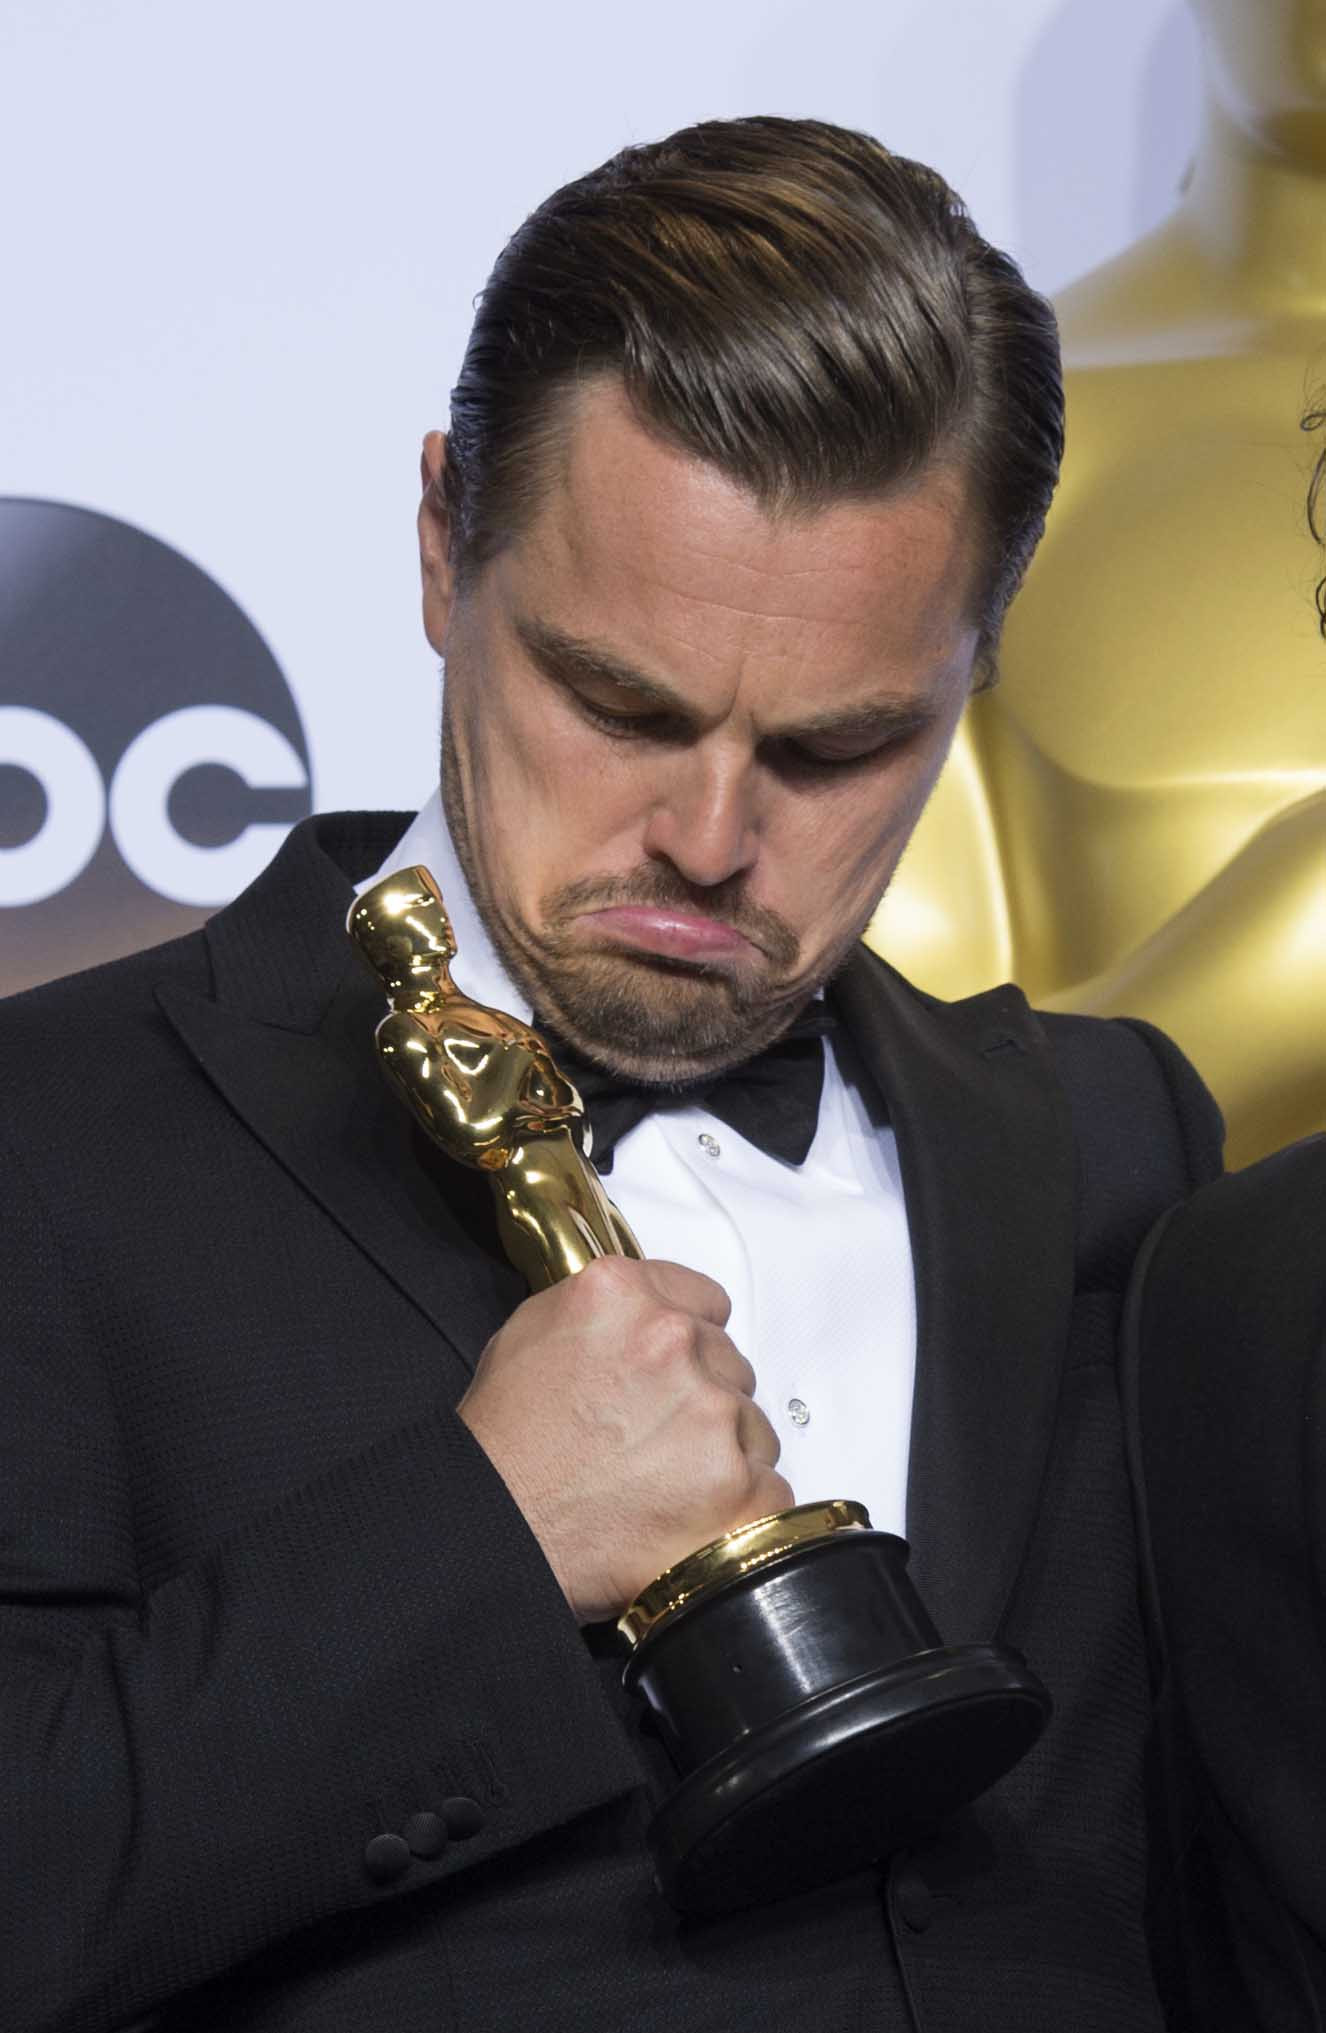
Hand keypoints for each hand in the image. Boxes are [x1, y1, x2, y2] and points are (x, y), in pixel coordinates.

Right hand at [457, 1255, 792, 1623]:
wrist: (495, 1532)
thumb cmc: (505, 1448)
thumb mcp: (532, 1333)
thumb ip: (606, 1308)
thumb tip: (651, 1313)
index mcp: (624, 1296)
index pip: (706, 1302)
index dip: (690, 1341)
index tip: (674, 1372)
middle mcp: (674, 1343)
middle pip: (730, 1366)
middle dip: (702, 1401)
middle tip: (652, 1441)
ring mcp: (714, 1416)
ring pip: (754, 1427)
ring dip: (724, 1453)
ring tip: (662, 1487)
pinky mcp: (740, 1488)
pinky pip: (771, 1489)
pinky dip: (740, 1509)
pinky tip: (689, 1520)